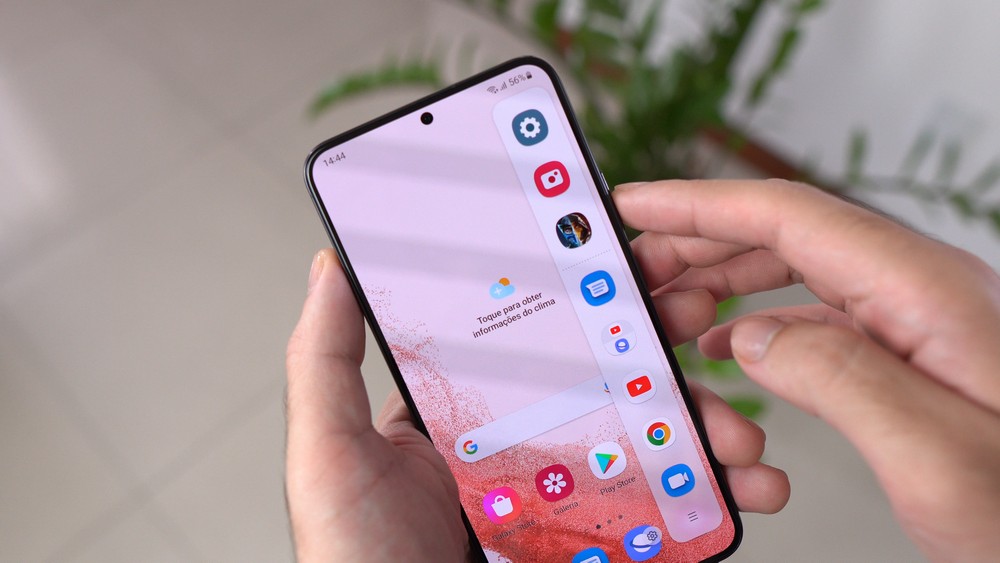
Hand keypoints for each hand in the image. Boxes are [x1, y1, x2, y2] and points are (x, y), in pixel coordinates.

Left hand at [285, 249, 789, 560]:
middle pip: (603, 383)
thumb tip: (332, 264)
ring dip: (703, 426)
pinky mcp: (593, 544)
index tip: (629, 265)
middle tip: (698, 315)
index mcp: (462, 415)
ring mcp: (561, 500)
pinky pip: (661, 515)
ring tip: (737, 432)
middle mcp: (518, 450)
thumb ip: (327, 362)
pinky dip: (711, 498)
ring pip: (646, 445)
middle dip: (662, 349)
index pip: (530, 338)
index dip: (583, 298)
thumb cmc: (353, 559)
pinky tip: (745, 487)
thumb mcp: (330, 455)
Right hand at [613, 179, 999, 561]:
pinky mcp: (910, 354)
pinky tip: (731, 346)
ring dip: (723, 283)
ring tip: (668, 313)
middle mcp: (919, 292)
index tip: (637, 205)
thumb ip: (837, 379)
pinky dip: (756, 321)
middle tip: (635, 269)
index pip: (791, 216)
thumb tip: (751, 337)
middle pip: (787, 234)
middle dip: (699, 243)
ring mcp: (916, 321)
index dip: (701, 203)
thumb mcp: (936, 456)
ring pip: (797, 273)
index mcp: (924, 293)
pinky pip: (817, 317)